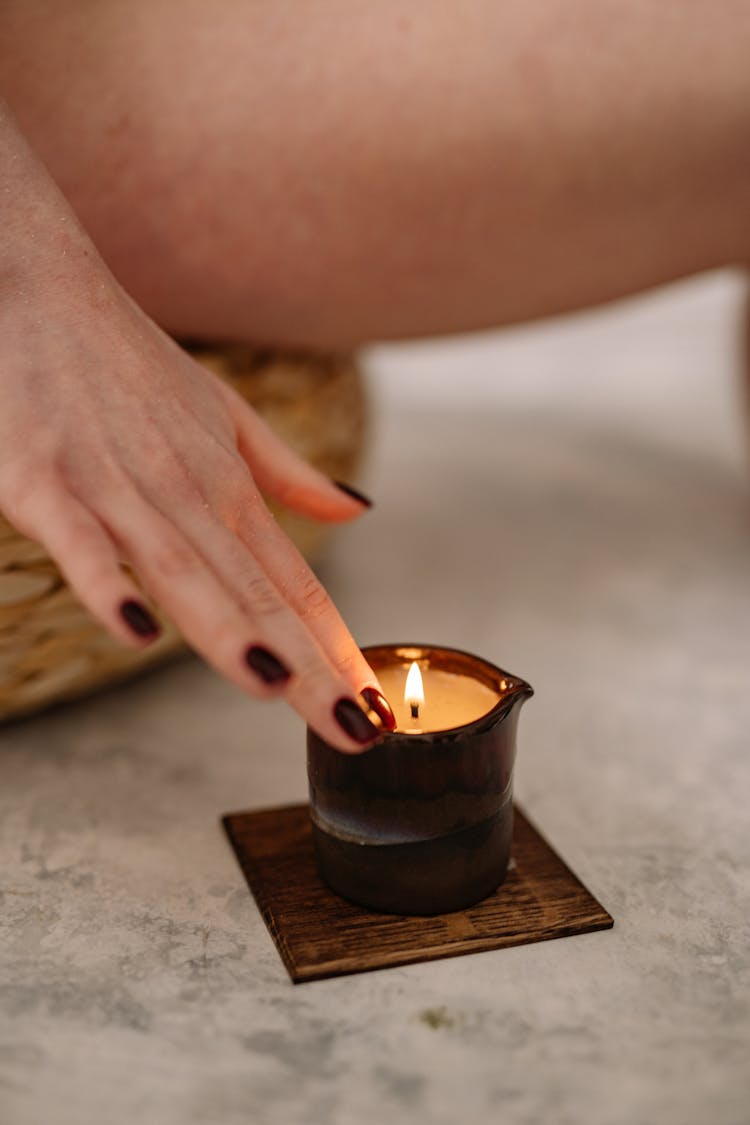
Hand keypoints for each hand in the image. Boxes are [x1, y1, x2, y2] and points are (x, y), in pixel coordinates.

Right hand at [0, 262, 394, 749]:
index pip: (295, 583)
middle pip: (255, 594)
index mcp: (226, 487)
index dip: (336, 647)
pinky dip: (108, 581)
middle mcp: (185, 493)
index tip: (372, 704)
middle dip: (307, 666)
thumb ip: (288, 471)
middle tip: (353, 726)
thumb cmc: (127, 359)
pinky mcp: (44, 479)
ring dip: (230, 632)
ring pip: (184, 572)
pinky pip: (81, 540)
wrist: (36, 283)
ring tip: (277, 688)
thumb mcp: (222, 412)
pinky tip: (138, 630)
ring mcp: (116, 488)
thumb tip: (357, 509)